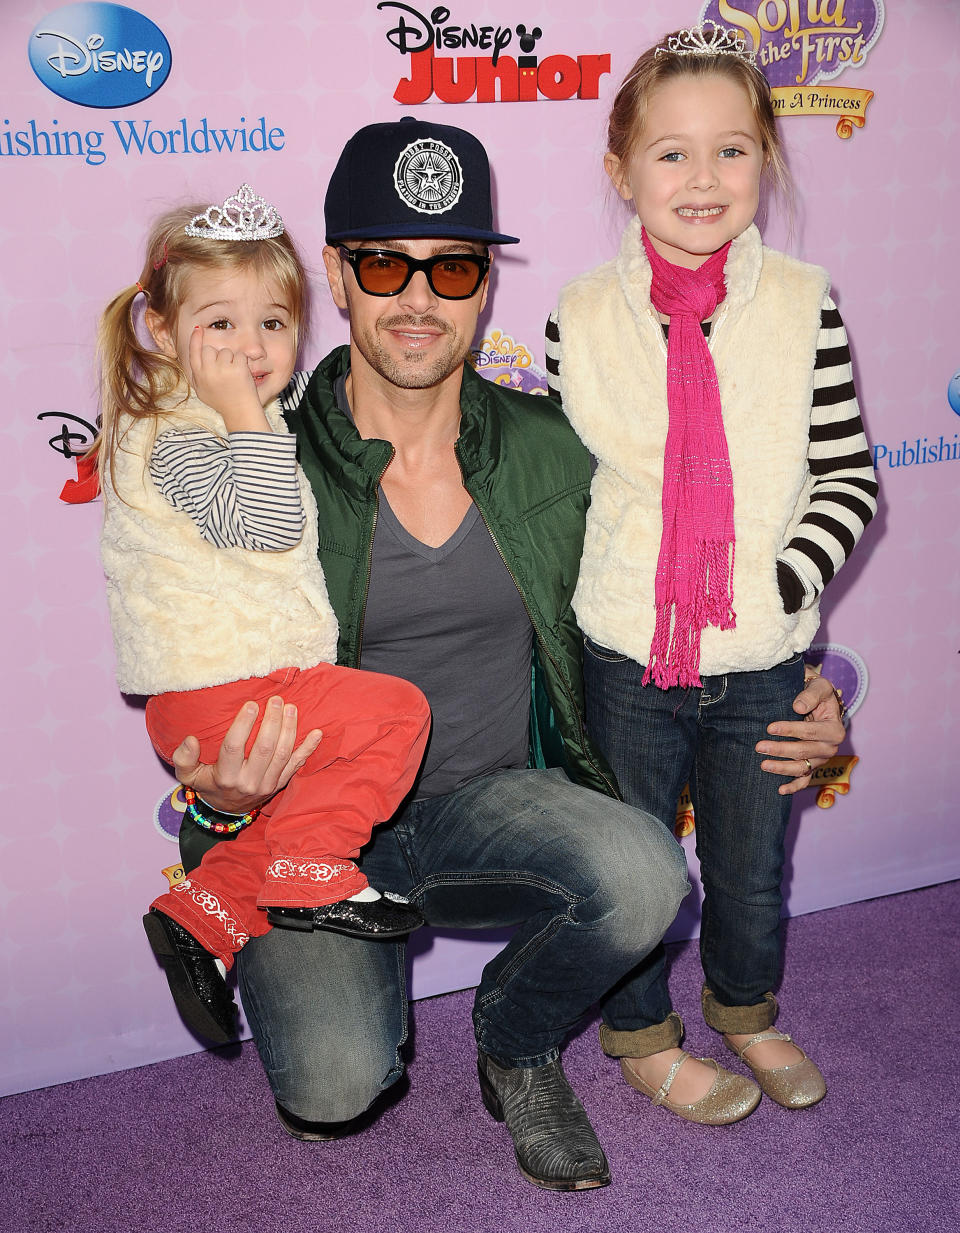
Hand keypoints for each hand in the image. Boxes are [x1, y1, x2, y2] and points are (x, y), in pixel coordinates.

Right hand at [172, 695, 321, 813]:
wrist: (227, 811)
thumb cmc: (208, 783)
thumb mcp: (189, 775)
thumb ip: (184, 758)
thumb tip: (191, 739)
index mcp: (226, 776)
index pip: (235, 747)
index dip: (243, 724)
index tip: (251, 704)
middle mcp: (249, 781)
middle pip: (265, 748)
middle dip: (273, 721)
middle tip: (276, 700)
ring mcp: (268, 784)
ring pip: (283, 754)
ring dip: (290, 729)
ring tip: (291, 708)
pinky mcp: (280, 784)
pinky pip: (297, 765)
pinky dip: (308, 749)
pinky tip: (317, 733)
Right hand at [188, 326, 267, 431]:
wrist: (239, 412)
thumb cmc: (221, 402)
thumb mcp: (202, 391)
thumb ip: (197, 374)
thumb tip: (195, 353)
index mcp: (198, 376)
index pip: (194, 352)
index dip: (195, 339)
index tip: (198, 328)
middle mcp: (208, 371)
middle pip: (210, 349)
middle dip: (218, 356)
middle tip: (224, 371)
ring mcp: (223, 369)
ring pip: (226, 351)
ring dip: (231, 360)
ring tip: (233, 376)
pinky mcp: (238, 368)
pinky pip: (239, 355)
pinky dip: (242, 363)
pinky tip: (242, 375)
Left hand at [756, 672, 844, 795]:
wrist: (819, 702)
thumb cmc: (817, 693)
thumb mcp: (819, 686)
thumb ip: (810, 695)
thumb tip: (798, 707)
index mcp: (834, 729)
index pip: (809, 732)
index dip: (789, 730)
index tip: (770, 728)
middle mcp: (830, 748)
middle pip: (803, 752)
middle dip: (780, 750)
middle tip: (758, 747)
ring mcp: (821, 759)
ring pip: (802, 768)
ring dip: (782, 768)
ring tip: (763, 765)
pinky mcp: (813, 766)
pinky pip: (805, 780)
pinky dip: (794, 786)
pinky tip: (780, 790)